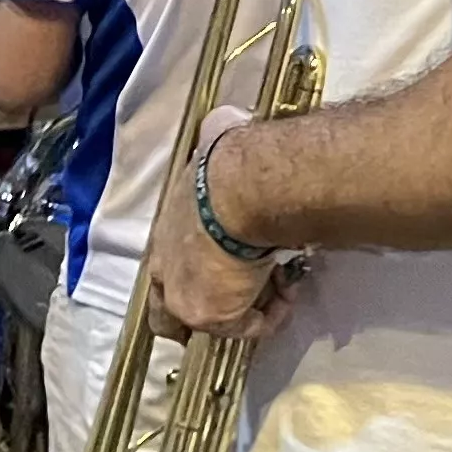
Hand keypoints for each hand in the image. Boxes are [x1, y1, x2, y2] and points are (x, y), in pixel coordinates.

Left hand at [148, 109, 291, 342]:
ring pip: (214, 324)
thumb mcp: (211, 149)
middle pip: (168, 316)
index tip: (228, 264)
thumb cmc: (228, 164)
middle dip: (202, 314)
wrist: (241, 189)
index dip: (193, 274)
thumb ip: (214, 141)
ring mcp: (184, 300)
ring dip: (245, 311)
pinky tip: (289, 296)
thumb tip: (224, 123)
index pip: (165, 269)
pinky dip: (269, 317)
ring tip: (279, 290)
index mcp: (162, 235)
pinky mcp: (214, 317)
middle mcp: (164, 272)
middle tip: (241, 302)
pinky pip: (247, 328)